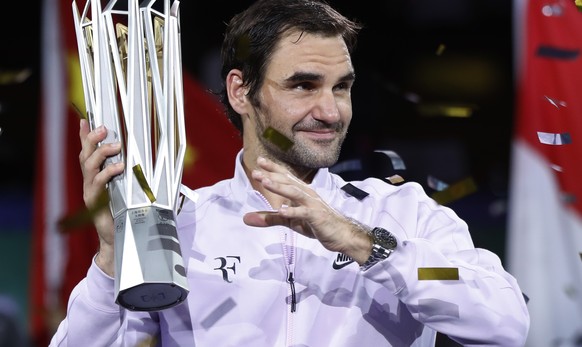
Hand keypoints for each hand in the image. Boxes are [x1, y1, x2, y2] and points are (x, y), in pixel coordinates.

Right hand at [79, 119, 123, 275]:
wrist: (120, 238)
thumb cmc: (128, 212)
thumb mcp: (132, 190)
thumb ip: (136, 176)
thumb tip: (152, 163)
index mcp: (97, 176)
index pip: (88, 152)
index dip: (84, 136)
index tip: (84, 120)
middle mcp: (90, 181)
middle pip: (86, 154)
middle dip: (92, 138)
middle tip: (103, 128)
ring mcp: (90, 190)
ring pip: (89, 165)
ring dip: (102, 153)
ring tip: (116, 146)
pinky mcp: (94, 201)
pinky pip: (98, 182)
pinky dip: (108, 172)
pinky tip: (119, 167)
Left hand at [243, 157, 370, 263]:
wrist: (341, 235)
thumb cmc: (316, 224)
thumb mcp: (290, 221)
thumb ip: (269, 218)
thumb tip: (245, 218)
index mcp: (301, 192)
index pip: (286, 177)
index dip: (273, 168)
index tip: (260, 160)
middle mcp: (307, 194)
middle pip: (288, 182)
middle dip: (272, 176)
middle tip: (256, 172)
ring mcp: (313, 204)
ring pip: (294, 193)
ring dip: (280, 187)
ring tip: (266, 183)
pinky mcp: (317, 217)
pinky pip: (304, 213)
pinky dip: (293, 212)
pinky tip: (282, 211)